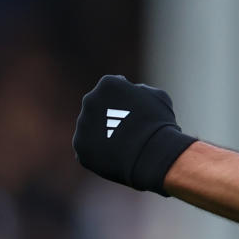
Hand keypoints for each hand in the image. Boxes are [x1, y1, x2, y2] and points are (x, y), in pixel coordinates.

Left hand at [73, 74, 197, 194]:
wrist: (151, 154)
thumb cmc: (158, 123)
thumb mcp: (157, 97)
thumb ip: (140, 92)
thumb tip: (134, 93)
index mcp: (108, 84)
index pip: (113, 88)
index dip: (126, 99)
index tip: (135, 110)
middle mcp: (90, 100)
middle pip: (98, 106)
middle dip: (109, 114)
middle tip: (127, 128)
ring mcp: (83, 123)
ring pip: (91, 127)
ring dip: (103, 132)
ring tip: (122, 144)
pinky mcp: (80, 145)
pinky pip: (88, 146)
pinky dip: (99, 150)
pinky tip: (115, 154)